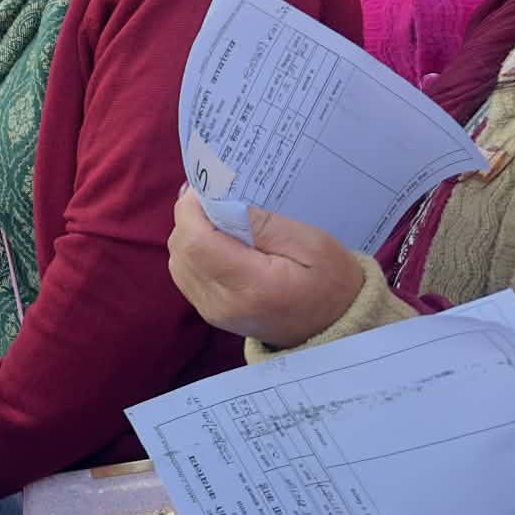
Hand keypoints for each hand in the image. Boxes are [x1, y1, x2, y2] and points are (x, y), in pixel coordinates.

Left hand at [167, 188, 365, 349]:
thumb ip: (262, 223)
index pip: (195, 241)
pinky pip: (186, 274)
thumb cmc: (332, 283)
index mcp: (250, 286)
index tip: (207, 186)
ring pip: (178, 260)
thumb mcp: (311, 244)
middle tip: (216, 198)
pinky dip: (194, 251)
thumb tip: (219, 201)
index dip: (192, 208)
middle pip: (181, 248)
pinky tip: (218, 241)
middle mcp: (222, 303)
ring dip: (191, 233)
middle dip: (190, 217)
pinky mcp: (210, 312)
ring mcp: (212, 311)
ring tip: (219, 219)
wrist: (336, 328)